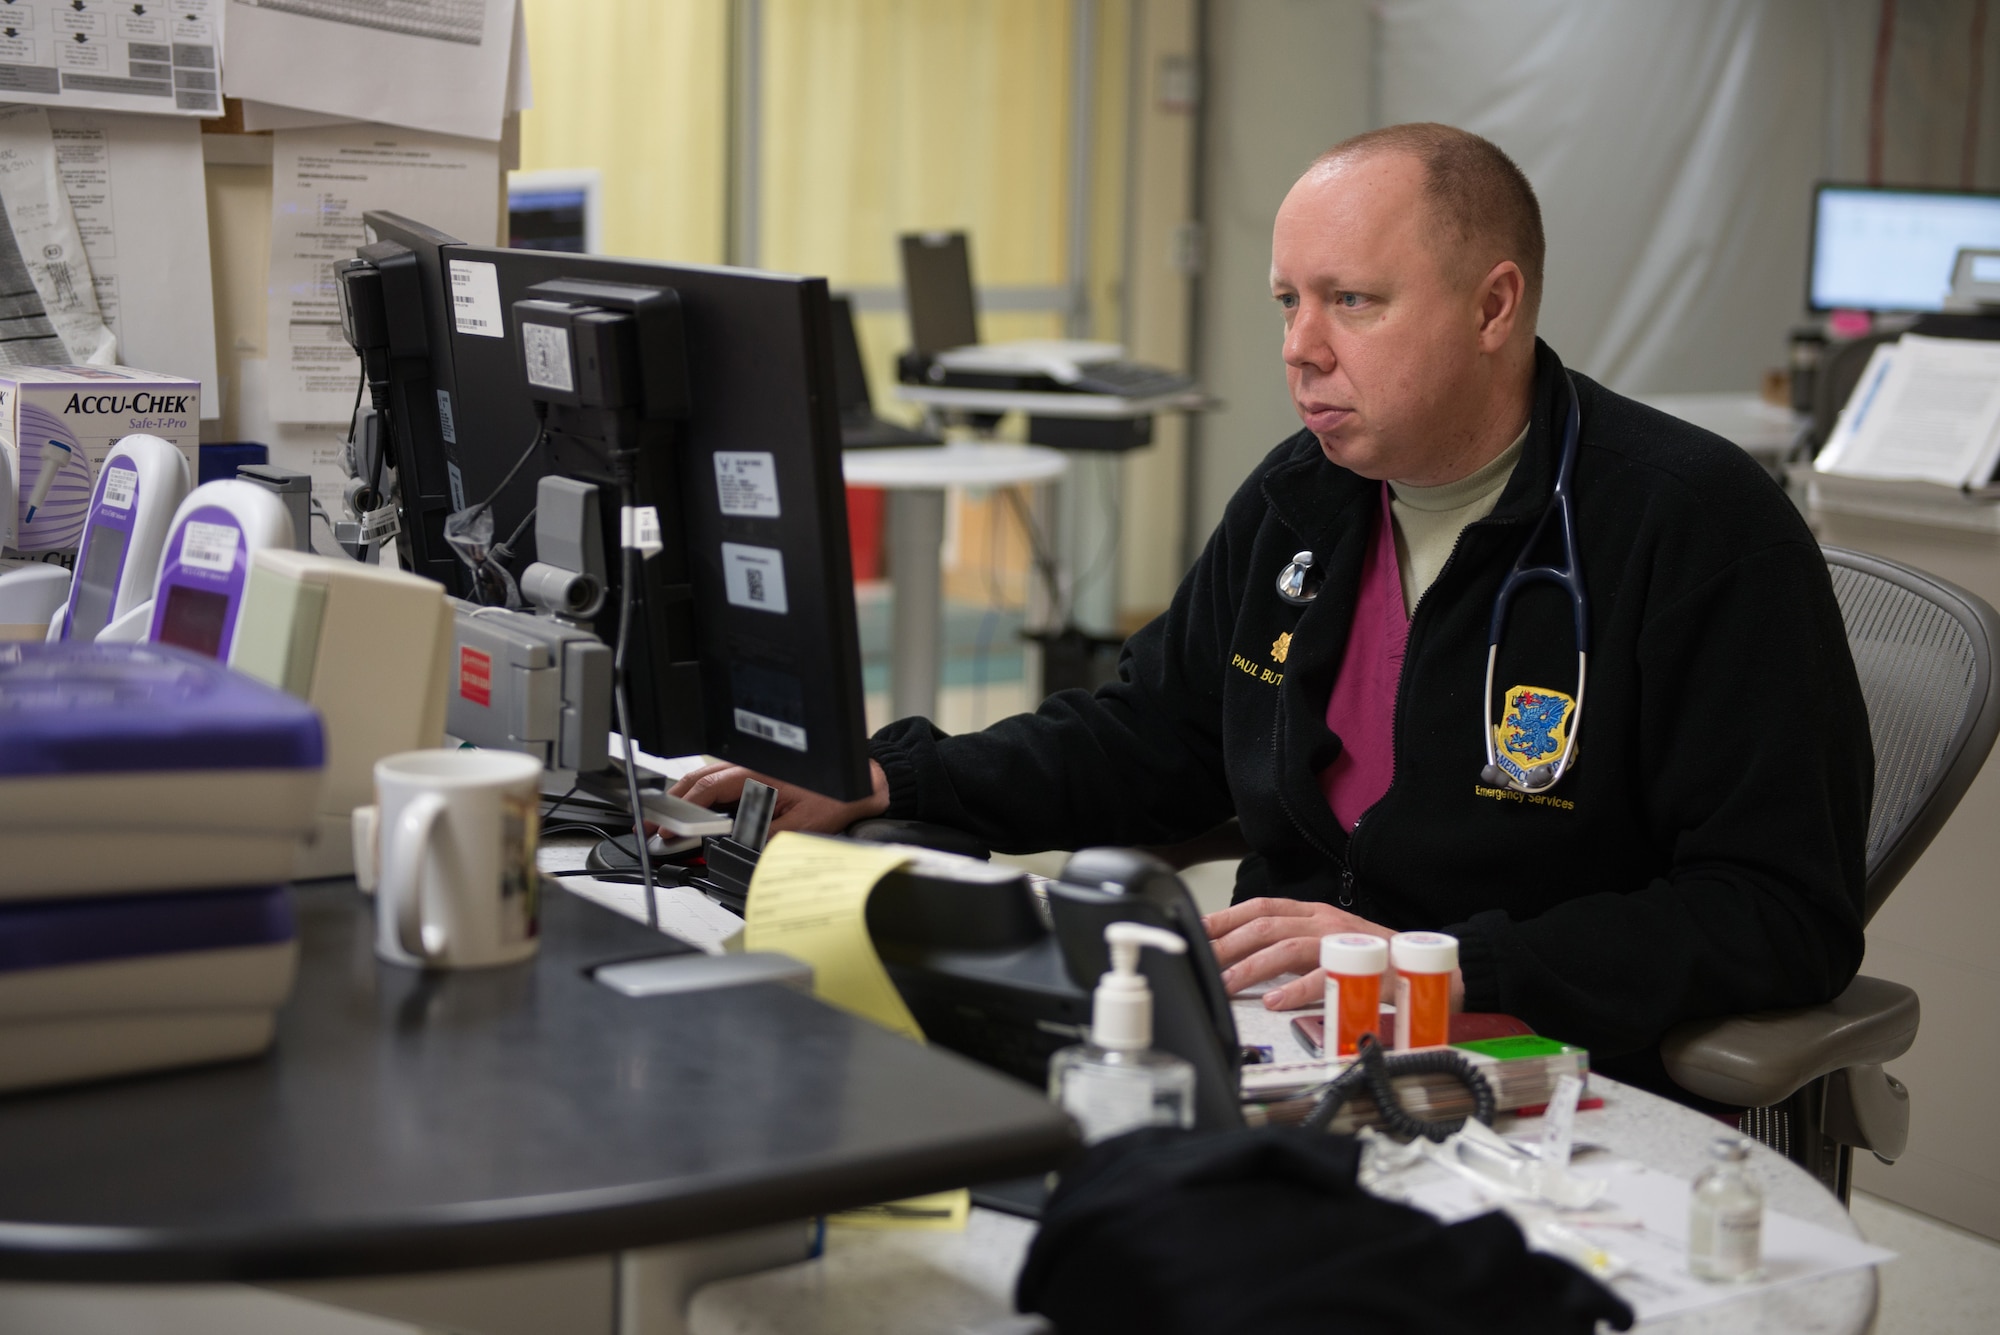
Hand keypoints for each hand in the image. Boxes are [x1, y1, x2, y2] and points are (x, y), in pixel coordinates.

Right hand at [667, 759, 889, 834]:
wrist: (862, 782)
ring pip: (705, 782)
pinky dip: (702, 799)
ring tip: (666, 825)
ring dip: (684, 802)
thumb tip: (733, 848)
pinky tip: (696, 815)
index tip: (666, 832)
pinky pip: (720, 784)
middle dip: (670, 805)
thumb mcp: (797, 826)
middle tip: (652, 829)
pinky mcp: (755, 775)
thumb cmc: (834, 797)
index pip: (705, 792)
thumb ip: (762, 837)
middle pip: (696, 783)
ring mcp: (749, 769)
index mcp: (753, 775)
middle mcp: (747, 767)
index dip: (681, 814)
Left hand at [1203, 897, 1394, 1009]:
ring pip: (1288, 947)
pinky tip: (1274, 1002)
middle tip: (1202, 963)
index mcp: (1312, 913)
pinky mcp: (1362, 968)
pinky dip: (1296, 990)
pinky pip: (1324, 976)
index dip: (1225, 918)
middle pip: (1266, 926)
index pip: (1260, 907)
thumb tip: (1239, 954)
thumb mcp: (1324, 941)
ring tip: (1228, 984)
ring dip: (1252, 967)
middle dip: (1228, 944)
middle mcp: (1323, 922)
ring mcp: (1342, 942)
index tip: (1197, 931)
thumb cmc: (1371, 956)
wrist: (1425, 965)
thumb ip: (1288, 943)